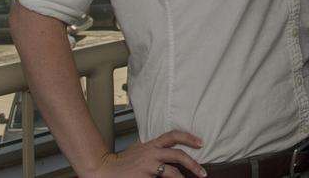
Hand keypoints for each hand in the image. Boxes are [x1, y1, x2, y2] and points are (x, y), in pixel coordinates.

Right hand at [86, 129, 204, 177]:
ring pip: (172, 171)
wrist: (105, 169)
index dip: (188, 137)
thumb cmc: (124, 162)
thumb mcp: (140, 150)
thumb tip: (168, 149)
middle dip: (193, 163)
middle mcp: (151, 153)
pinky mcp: (144, 177)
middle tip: (203, 172)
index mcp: (152, 145)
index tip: (201, 142)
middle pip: (177, 154)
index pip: (173, 135)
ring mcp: (148, 166)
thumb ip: (154, 149)